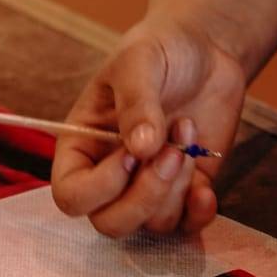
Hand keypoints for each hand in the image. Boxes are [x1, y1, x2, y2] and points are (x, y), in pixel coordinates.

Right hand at [50, 19, 248, 236]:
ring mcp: (148, 187)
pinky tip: (206, 186)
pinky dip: (198, 213)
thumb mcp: (139, 62)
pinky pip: (186, 226)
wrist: (205, 51)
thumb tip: (142, 148)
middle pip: (110, 223)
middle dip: (146, 195)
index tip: (132, 151)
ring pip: (152, 224)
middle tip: (173, 151)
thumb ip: (136, 103)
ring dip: (177, 186)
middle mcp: (110, 177)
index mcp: (82, 147)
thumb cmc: (158, 50)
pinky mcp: (185, 192)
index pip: (71, 196)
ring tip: (188, 131)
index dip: (101, 186)